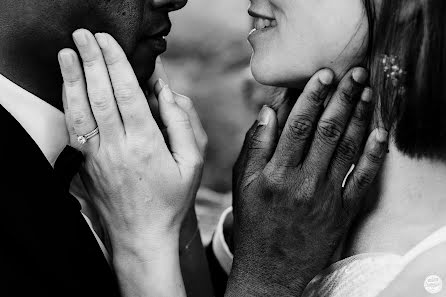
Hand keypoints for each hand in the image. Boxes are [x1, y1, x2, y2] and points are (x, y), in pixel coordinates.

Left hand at [58, 29, 206, 296]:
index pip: (127, 93)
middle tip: (86, 36)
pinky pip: (75, 130)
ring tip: (68, 54)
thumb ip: (183, 124)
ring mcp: (97, 156)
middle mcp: (117, 146)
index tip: (109, 42)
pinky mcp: (86, 165)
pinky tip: (68, 89)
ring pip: (81, 110)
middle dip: (92, 60)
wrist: (141, 236)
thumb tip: (169, 93)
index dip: (116, 63)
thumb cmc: (171, 200)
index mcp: (146, 143)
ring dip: (73, 79)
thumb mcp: (192, 164)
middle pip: (100, 95)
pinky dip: (69, 105)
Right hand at [227, 68, 387, 296]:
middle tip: (354, 72)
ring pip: (346, 149)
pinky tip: (379, 133)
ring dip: (359, 117)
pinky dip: (373, 154)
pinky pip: (362, 179)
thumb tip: (268, 110)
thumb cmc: (255, 222)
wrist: (272, 268)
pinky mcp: (342, 211)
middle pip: (326, 131)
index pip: (296, 126)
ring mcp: (325, 197)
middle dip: (342, 97)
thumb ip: (254, 146)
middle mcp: (301, 183)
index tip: (323, 74)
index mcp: (274, 174)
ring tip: (367, 92)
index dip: (311, 97)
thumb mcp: (242, 184)